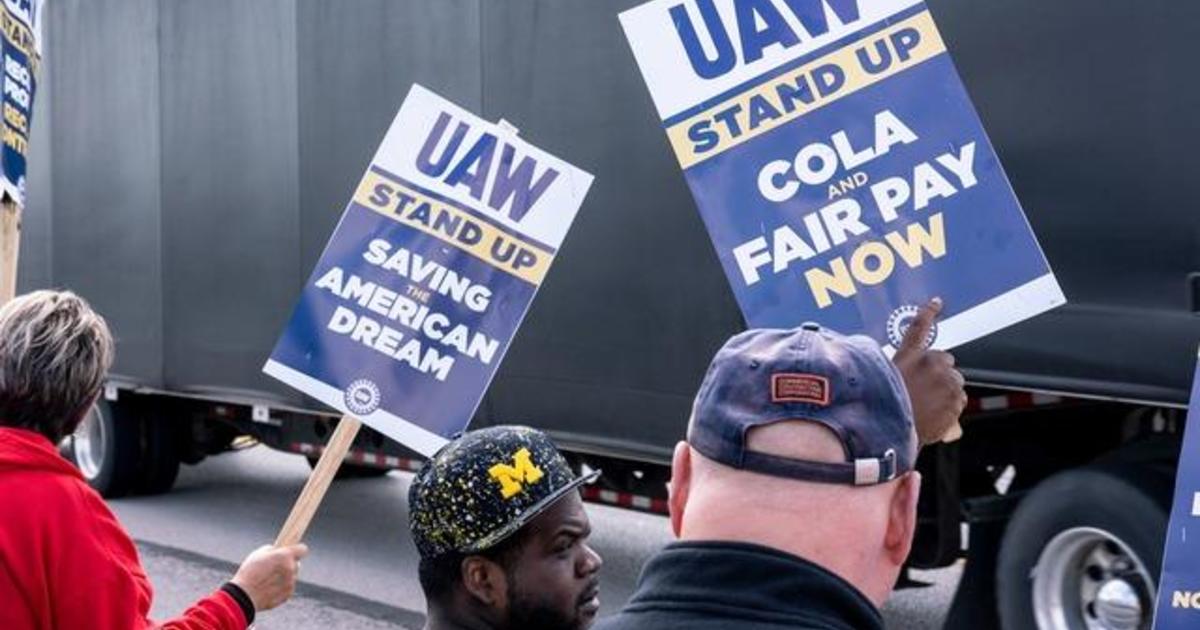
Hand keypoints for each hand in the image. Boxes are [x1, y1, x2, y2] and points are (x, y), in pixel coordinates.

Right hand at [231, 543, 308, 611]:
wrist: (244, 596)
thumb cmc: (249, 573)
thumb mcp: (258, 554)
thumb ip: (272, 551)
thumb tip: (278, 551)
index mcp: (285, 556)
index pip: (303, 549)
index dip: (298, 550)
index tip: (293, 552)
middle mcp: (291, 569)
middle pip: (296, 564)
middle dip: (288, 564)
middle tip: (275, 567)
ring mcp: (291, 583)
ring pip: (292, 576)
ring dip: (284, 577)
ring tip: (268, 580)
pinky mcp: (288, 594)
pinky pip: (287, 588)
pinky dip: (281, 588)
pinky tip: (268, 589)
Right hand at [892, 298, 966, 444]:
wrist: (890, 431)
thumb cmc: (881, 409)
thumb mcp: (879, 382)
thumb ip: (896, 374)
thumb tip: (907, 379)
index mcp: (908, 355)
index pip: (919, 327)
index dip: (928, 312)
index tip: (936, 302)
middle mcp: (929, 362)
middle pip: (945, 362)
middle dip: (939, 374)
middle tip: (925, 392)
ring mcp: (945, 379)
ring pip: (954, 382)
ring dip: (946, 391)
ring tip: (928, 407)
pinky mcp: (956, 396)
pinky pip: (959, 400)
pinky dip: (952, 407)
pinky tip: (937, 415)